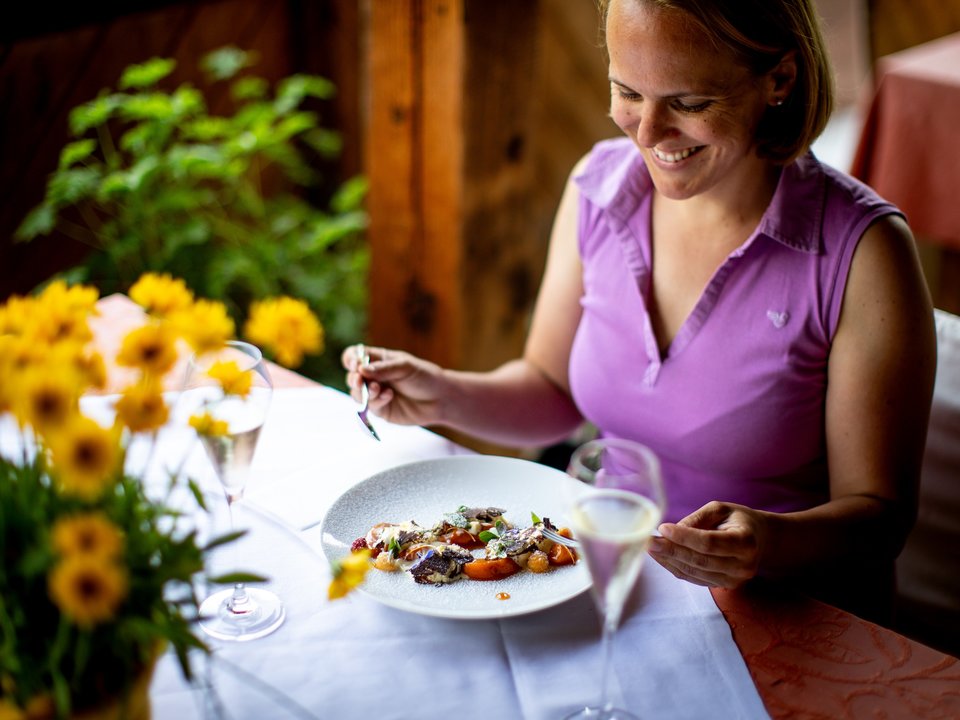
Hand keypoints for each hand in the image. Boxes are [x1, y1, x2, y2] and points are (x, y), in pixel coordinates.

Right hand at [340, 344, 446, 426]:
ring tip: (378, 389)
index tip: (355, 364)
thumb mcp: (405, 367)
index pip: (354, 356)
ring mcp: (376, 394)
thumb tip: (361, 370)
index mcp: (378, 360)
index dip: (351, 359)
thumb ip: (383, 369)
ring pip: (357, 394)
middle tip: (361, 381)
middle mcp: (373, 377)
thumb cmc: (424, 377)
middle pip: (352, 377)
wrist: (440, 399)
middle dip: (354, 379)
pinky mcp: (381, 410)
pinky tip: (389, 396)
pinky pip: (370, 407)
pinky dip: (377, 401)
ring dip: (365, 392)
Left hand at [647, 501, 767, 588]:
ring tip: (650, 548)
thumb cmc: (737, 520)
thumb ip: (697, 519)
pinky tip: (661, 557)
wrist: (761, 540)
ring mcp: (734, 580)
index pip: (709, 542)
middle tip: (648, 541)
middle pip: (699, 561)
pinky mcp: (724, 586)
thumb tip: (670, 532)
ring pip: (694, 572)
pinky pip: (694, 579)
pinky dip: (675, 568)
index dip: (684, 537)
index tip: (662, 528)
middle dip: (670, 551)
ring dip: (669, 561)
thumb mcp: (720, 509)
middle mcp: (742, 566)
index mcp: (745, 542)